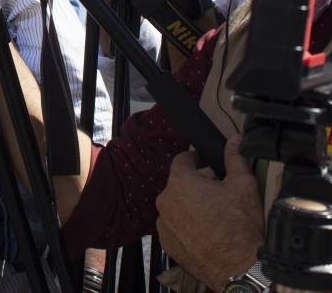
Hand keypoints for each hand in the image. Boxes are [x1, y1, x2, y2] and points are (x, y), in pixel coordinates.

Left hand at [155, 137, 263, 290]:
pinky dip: (186, 227)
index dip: (195, 159)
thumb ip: (235, 158)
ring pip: (176, 207)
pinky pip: (174, 228)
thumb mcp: (243, 185)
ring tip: (213, 216)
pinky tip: (206, 233)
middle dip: (195, 185)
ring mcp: (164, 224)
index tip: (206, 163)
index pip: (182, 159)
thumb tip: (234, 139)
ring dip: (189, 207)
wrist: (238, 268)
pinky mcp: (167, 243)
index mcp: (180, 182)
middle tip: (217, 194)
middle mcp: (165, 200)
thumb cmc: (240, 225)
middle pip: (179, 184)